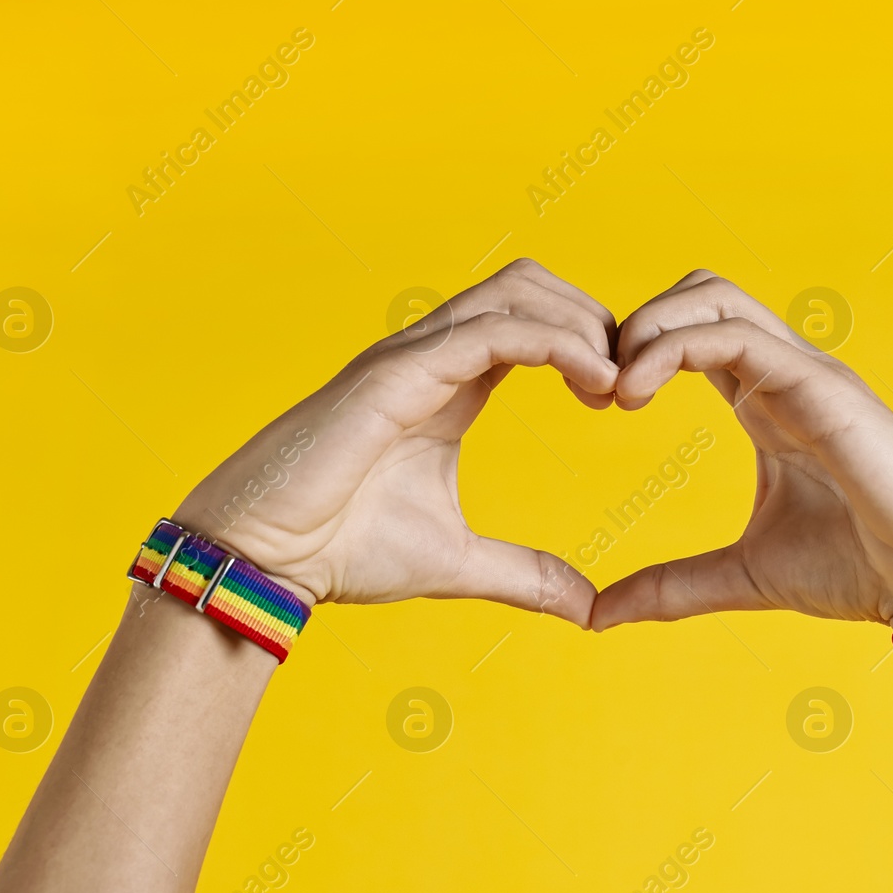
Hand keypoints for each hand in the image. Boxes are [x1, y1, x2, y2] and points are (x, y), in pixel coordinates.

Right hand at [173, 260, 618, 625]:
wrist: (264, 560)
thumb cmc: (340, 550)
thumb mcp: (457, 561)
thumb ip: (524, 575)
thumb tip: (587, 607)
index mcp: (447, 385)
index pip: (529, 323)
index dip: (583, 342)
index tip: (618, 395)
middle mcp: (430, 357)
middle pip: (528, 286)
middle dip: (590, 316)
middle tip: (627, 380)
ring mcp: (411, 357)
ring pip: (514, 292)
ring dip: (579, 323)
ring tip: (616, 379)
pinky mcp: (397, 373)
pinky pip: (490, 331)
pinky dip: (551, 341)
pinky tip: (592, 380)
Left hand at [590, 270, 892, 629]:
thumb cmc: (860, 569)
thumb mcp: (741, 577)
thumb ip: (670, 587)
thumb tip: (597, 614)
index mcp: (766, 402)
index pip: (691, 333)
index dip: (635, 349)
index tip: (596, 402)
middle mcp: (784, 372)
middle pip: (698, 291)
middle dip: (635, 321)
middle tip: (597, 387)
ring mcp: (805, 371)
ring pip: (712, 295)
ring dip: (648, 326)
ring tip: (615, 390)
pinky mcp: (819, 384)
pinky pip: (735, 334)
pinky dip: (673, 346)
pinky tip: (636, 393)